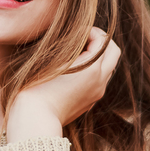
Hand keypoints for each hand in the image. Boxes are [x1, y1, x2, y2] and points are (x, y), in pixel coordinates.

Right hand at [6, 27, 121, 142]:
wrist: (35, 119)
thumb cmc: (37, 86)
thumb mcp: (53, 60)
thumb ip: (71, 44)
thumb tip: (79, 35)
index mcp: (92, 68)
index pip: (103, 39)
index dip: (91, 31)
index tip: (77, 32)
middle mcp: (100, 81)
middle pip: (114, 52)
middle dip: (101, 41)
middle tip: (82, 39)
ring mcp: (97, 93)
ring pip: (108, 67)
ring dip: (98, 57)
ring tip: (77, 54)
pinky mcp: (90, 102)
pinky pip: (99, 81)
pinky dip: (93, 71)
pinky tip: (74, 71)